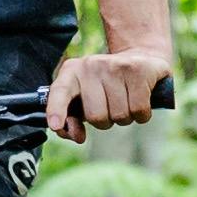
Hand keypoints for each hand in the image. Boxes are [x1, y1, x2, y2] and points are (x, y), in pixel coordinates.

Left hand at [47, 49, 171, 141]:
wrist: (140, 59)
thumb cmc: (106, 87)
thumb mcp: (84, 100)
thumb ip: (72, 120)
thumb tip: (77, 136)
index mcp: (71, 71)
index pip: (60, 91)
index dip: (56, 109)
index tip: (55, 126)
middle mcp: (91, 65)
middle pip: (96, 116)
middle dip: (105, 121)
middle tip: (109, 106)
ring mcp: (115, 66)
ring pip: (119, 116)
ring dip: (124, 118)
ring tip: (124, 100)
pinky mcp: (138, 71)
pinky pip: (138, 111)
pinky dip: (141, 115)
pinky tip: (139, 100)